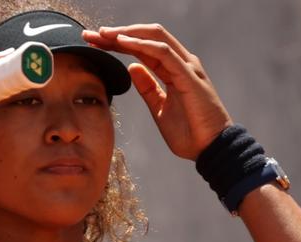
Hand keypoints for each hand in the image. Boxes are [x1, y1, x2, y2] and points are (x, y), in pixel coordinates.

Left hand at [83, 24, 232, 159]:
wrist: (210, 148)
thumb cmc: (189, 132)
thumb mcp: (160, 108)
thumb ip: (148, 88)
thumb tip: (131, 68)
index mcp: (173, 70)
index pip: (143, 48)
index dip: (118, 43)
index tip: (94, 44)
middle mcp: (181, 63)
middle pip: (146, 37)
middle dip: (117, 33)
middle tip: (90, 35)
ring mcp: (186, 67)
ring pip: (154, 37)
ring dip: (126, 34)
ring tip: (102, 35)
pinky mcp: (188, 76)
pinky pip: (163, 53)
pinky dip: (142, 45)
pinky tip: (123, 43)